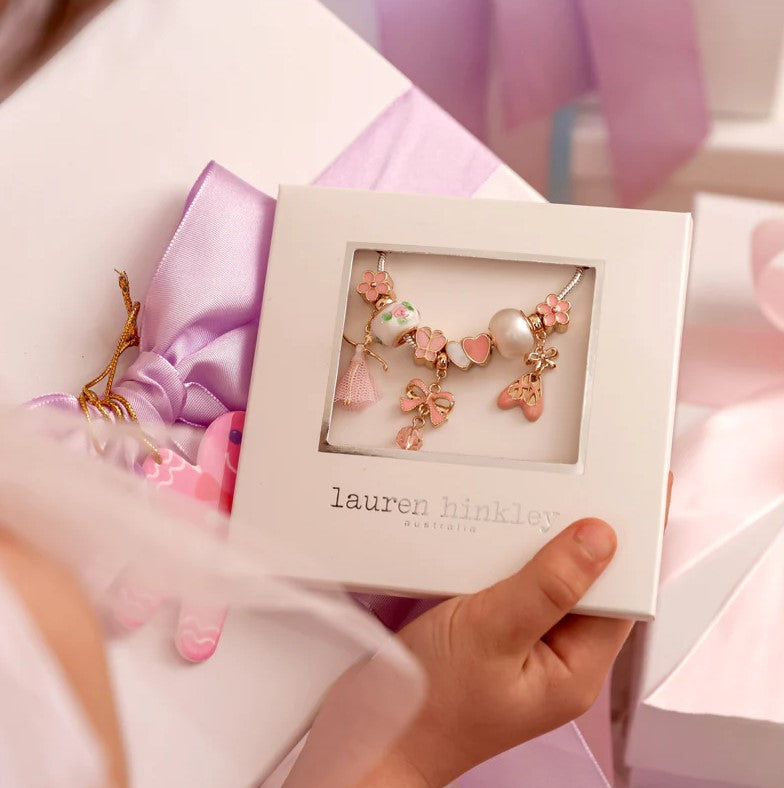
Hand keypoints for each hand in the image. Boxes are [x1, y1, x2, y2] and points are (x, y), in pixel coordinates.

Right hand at [360, 517, 625, 786]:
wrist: (376, 734)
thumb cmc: (433, 703)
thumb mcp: (492, 633)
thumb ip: (548, 586)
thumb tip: (600, 538)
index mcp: (575, 670)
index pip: (618, 599)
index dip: (618, 550)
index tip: (610, 502)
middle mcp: (556, 661)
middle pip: (583, 588)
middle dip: (570, 543)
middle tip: (558, 496)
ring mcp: (523, 650)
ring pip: (545, 586)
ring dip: (532, 551)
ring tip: (520, 515)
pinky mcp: (493, 639)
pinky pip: (513, 591)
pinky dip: (503, 564)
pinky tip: (487, 545)